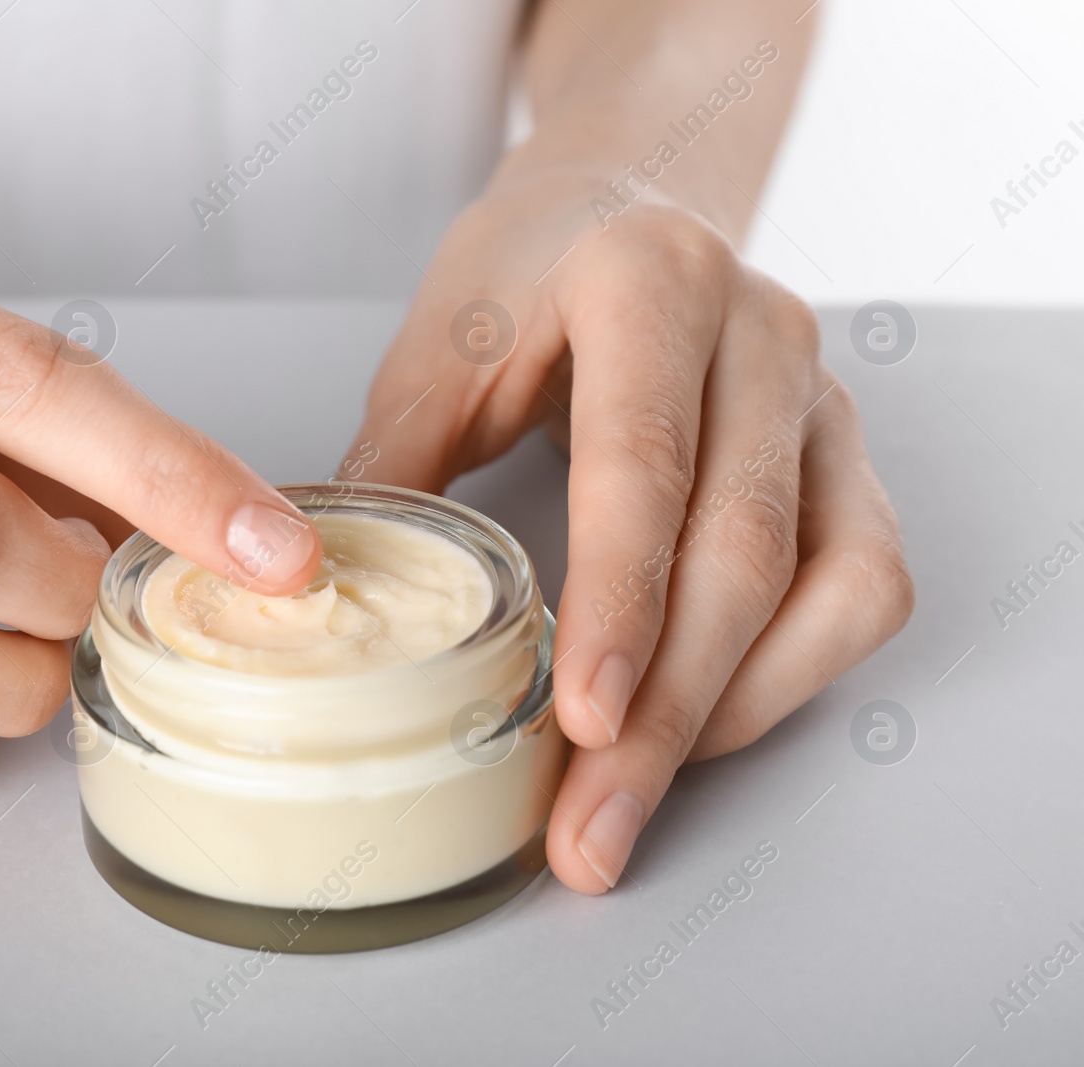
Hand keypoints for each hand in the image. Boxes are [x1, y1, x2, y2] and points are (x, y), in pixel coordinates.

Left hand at [349, 192, 912, 893]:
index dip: (619, 601)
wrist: (627, 201)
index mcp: (644, 283)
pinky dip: (790, 673)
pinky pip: (864, 584)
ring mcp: (820, 396)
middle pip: (738, 549)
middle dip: (666, 710)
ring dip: (732, 710)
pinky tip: (703, 721)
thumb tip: (323, 607)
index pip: (645, 462)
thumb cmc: (526, 273)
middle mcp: (758, 334)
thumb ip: (395, 465)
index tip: (582, 720)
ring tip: (633, 798)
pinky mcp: (847, 455)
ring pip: (825, 583)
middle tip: (592, 825)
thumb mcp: (438, 346)